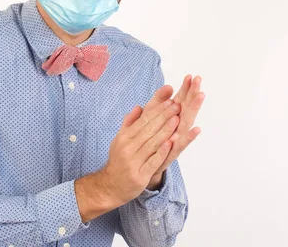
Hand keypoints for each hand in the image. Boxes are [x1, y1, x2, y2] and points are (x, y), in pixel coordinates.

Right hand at [98, 85, 180, 205]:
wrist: (110, 186)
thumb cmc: (119, 161)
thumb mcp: (120, 139)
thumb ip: (130, 123)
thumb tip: (139, 107)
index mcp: (124, 137)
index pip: (143, 121)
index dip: (157, 111)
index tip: (169, 102)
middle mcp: (127, 148)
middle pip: (148, 130)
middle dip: (164, 117)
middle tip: (177, 106)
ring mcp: (133, 162)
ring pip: (152, 144)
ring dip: (165, 131)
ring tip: (177, 120)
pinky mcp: (139, 175)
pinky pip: (152, 162)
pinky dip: (162, 152)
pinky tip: (171, 143)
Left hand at [150, 74, 204, 181]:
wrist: (141, 164)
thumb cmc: (147, 139)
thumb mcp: (150, 116)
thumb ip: (158, 101)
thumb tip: (168, 87)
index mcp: (171, 117)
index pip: (180, 99)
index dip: (185, 88)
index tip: (190, 76)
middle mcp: (177, 127)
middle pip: (186, 107)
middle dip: (192, 93)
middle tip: (198, 80)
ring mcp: (177, 138)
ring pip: (187, 121)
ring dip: (194, 108)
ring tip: (201, 95)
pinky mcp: (173, 152)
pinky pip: (182, 144)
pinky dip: (190, 137)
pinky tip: (197, 129)